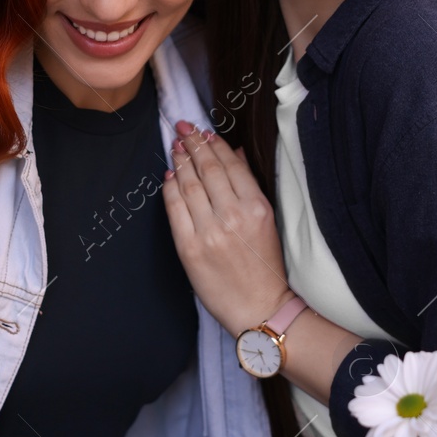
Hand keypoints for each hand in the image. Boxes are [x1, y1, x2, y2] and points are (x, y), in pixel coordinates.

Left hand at [162, 120, 291, 335]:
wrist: (258, 307)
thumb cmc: (264, 266)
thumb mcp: (266, 221)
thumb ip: (249, 185)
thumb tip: (233, 153)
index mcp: (257, 207)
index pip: (230, 165)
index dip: (213, 145)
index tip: (204, 131)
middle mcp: (233, 216)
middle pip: (207, 170)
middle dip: (193, 144)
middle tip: (183, 128)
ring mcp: (209, 232)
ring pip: (189, 185)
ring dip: (180, 161)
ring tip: (175, 146)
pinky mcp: (189, 248)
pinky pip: (175, 208)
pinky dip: (170, 188)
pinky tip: (169, 175)